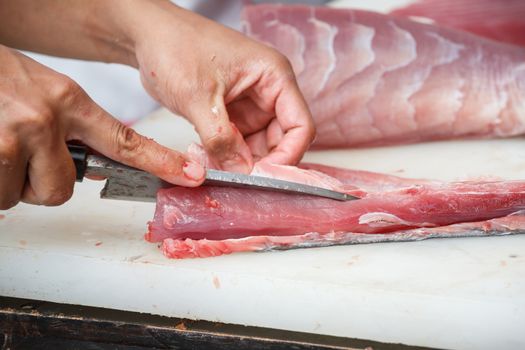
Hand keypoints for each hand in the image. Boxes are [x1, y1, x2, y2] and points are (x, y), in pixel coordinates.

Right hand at [0, 45, 204, 209]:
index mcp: (69, 101)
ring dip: (13, 182)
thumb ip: (75, 128)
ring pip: (28, 195)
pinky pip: (0, 196)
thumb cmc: (0, 79)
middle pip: (63, 189)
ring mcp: (17, 138)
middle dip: (43, 184)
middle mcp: (47, 120)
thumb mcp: (48, 93)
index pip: (125, 141)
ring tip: (1, 148)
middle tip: (24, 159)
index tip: (188, 174)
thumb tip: (94, 168)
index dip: (160, 162)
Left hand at [129, 2, 314, 172]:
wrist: (146, 36)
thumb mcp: (198, 96)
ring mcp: (250, 103)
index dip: (288, 156)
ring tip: (218, 167)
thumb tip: (241, 172)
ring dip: (242, 161)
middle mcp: (267, 90)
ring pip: (260, 145)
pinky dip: (227, 155)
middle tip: (239, 180)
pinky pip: (239, 142)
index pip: (301, 125)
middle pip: (282, 140)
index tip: (265, 176)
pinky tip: (208, 157)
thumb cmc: (175, 45)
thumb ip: (221, 138)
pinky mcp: (231, 113)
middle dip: (263, 162)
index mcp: (273, 76)